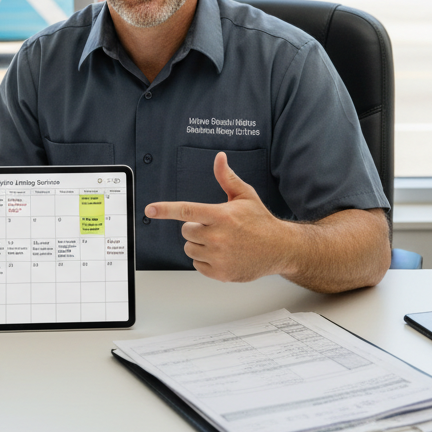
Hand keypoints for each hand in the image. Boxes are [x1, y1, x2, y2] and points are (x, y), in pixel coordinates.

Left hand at [146, 151, 294, 282]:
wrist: (281, 249)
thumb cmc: (261, 222)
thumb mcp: (245, 196)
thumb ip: (227, 178)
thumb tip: (219, 158)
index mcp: (221, 216)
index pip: (186, 210)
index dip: (165, 209)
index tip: (150, 210)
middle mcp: (219, 237)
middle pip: (186, 231)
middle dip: (196, 228)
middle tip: (216, 228)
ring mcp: (219, 257)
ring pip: (189, 249)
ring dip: (200, 245)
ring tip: (221, 242)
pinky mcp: (221, 273)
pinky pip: (197, 265)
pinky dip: (206, 261)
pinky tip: (223, 255)